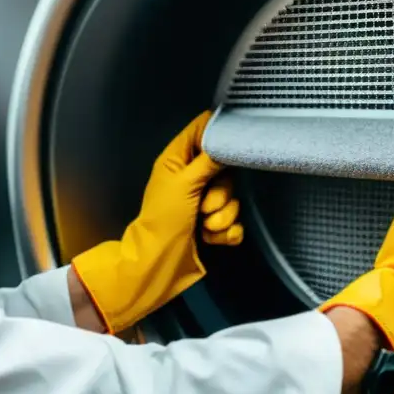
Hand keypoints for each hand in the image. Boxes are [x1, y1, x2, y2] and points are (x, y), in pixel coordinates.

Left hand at [72, 111, 242, 333]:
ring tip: (205, 226)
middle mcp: (192, 177)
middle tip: (205, 206)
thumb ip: (208, 160)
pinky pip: (235, 222)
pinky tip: (212, 238)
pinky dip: (226, 233)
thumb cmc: (164, 218)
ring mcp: (204, 203)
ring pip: (232, 199)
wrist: (159, 263)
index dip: (218, 133)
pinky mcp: (214, 227)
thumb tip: (227, 137)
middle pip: (225, 170)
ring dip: (221, 217)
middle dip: (221, 193)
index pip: (201, 130)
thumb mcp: (184, 184)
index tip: (233, 142)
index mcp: (178, 160)